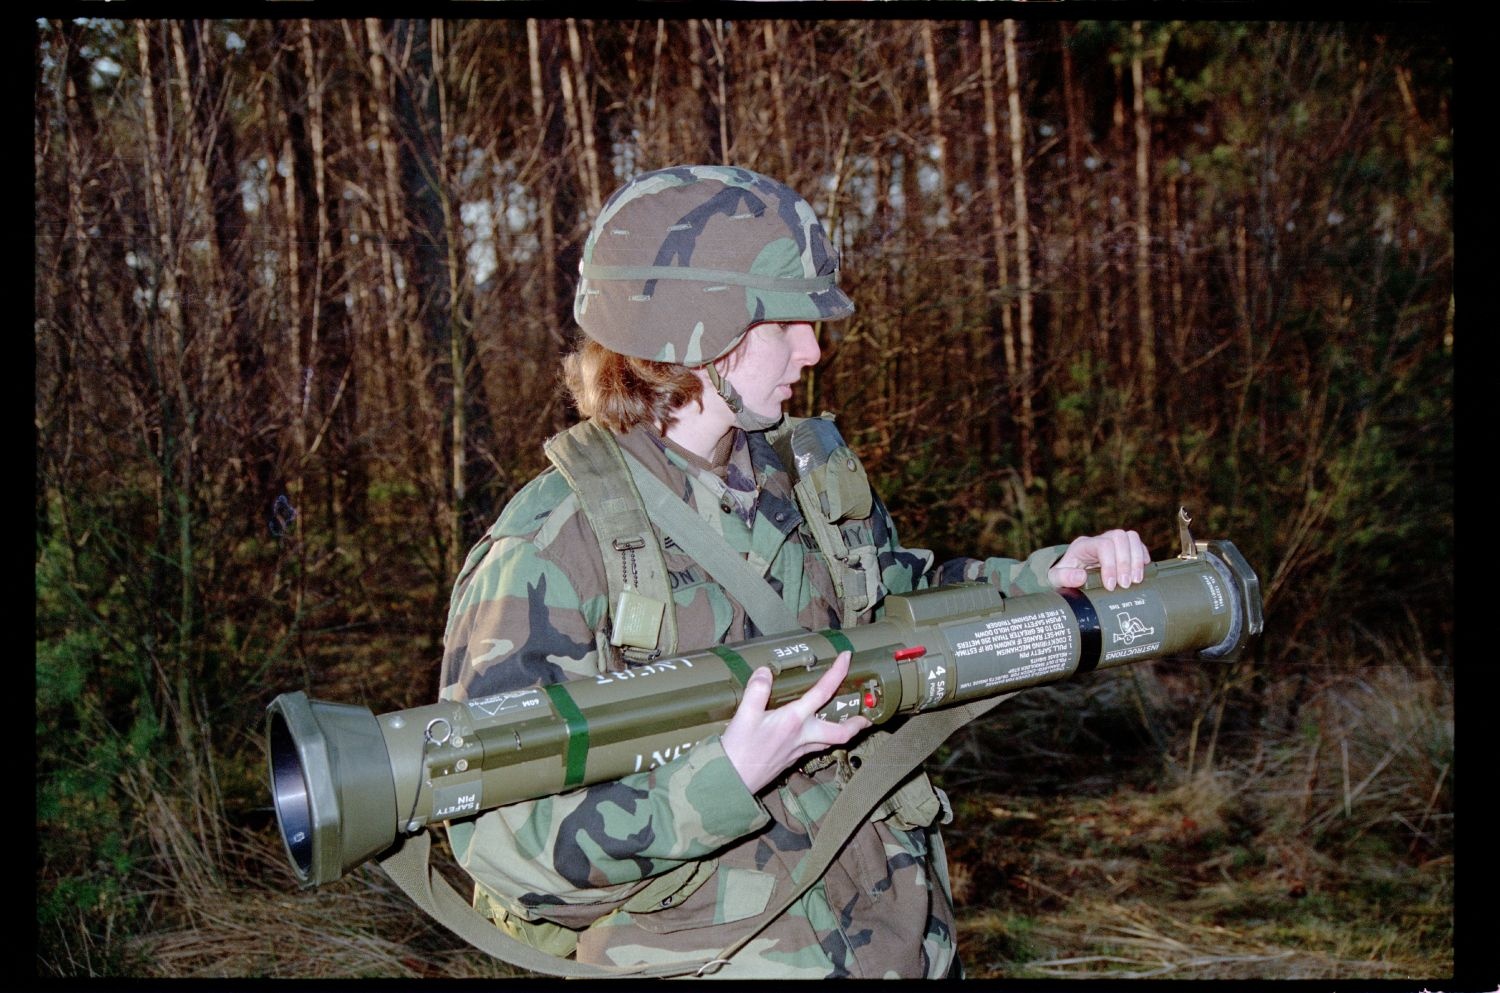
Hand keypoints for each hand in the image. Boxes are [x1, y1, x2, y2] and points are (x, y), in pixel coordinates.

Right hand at [720, 650, 870, 793]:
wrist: (732, 780)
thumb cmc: (738, 749)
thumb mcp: (745, 714)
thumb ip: (757, 690)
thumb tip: (766, 671)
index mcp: (794, 720)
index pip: (822, 692)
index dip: (837, 673)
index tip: (847, 657)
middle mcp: (802, 736)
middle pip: (841, 733)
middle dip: (857, 724)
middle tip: (867, 716)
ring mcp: (798, 750)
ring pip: (828, 742)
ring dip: (841, 731)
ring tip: (848, 722)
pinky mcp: (790, 759)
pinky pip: (813, 747)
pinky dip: (821, 738)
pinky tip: (812, 732)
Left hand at [1048, 528, 1149, 590]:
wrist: (1067, 574)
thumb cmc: (1062, 576)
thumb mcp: (1055, 578)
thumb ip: (1064, 577)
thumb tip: (1080, 576)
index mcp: (1082, 545)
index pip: (1103, 545)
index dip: (1110, 565)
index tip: (1111, 586)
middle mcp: (1099, 540)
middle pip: (1119, 537)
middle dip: (1125, 562)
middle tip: (1125, 584)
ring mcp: (1112, 543)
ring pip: (1131, 537)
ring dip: (1137, 559)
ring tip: (1136, 580)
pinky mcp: (1123, 550)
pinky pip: (1138, 544)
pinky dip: (1142, 556)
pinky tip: (1142, 571)